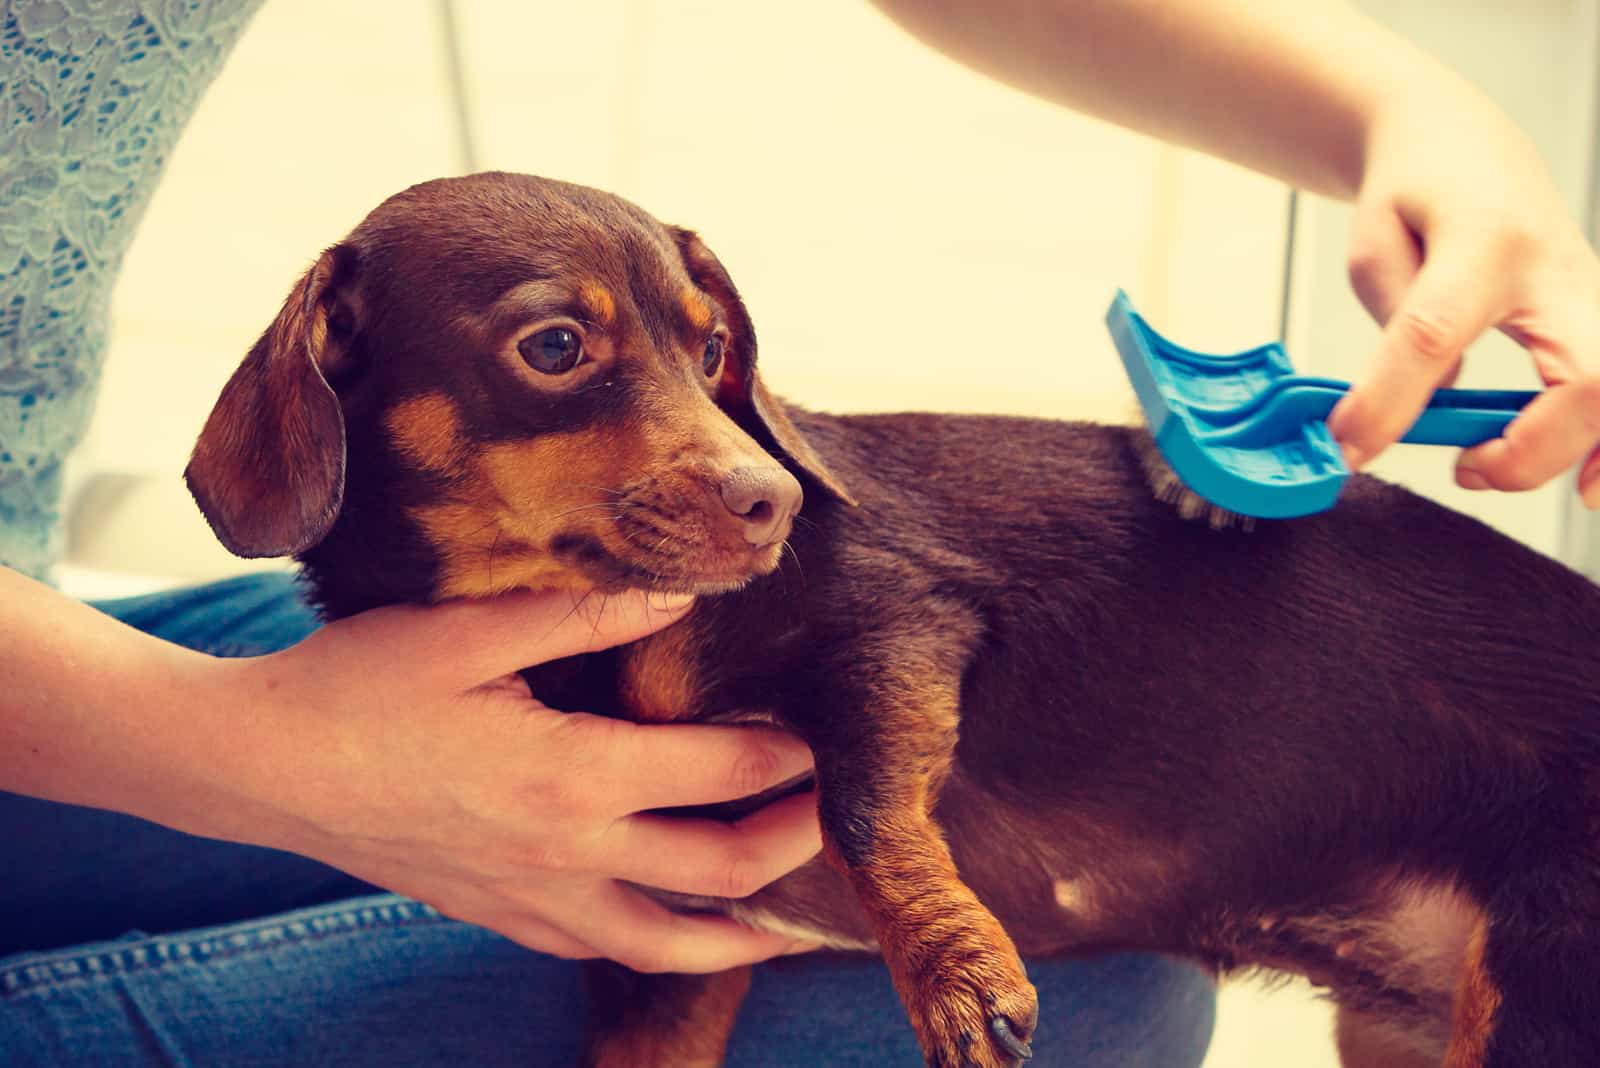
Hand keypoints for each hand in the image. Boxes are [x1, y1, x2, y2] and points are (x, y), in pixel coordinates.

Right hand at [217, 588, 820, 973]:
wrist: (261, 768)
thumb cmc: (360, 686)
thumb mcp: (471, 630)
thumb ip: (586, 613)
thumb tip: (680, 589)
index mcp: (574, 774)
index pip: (722, 773)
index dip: (787, 756)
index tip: (823, 735)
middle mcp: (568, 853)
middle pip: (720, 868)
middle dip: (793, 843)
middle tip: (834, 815)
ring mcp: (533, 899)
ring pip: (667, 942)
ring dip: (741, 931)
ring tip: (792, 921)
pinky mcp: (499, 915)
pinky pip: (598, 948)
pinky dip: (654, 942)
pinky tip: (673, 924)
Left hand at [1327, 86, 1599, 504]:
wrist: (1464, 142)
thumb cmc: (1414, 194)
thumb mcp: (1375, 244)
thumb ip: (1397, 326)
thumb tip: (1419, 409)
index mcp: (1480, 238)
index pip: (1435, 332)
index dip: (1388, 400)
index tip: (1346, 445)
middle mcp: (1557, 268)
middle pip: (1588, 375)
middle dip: (1534, 448)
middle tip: (1466, 469)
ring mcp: (1594, 293)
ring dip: (1586, 453)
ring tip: (1509, 474)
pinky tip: (1586, 480)